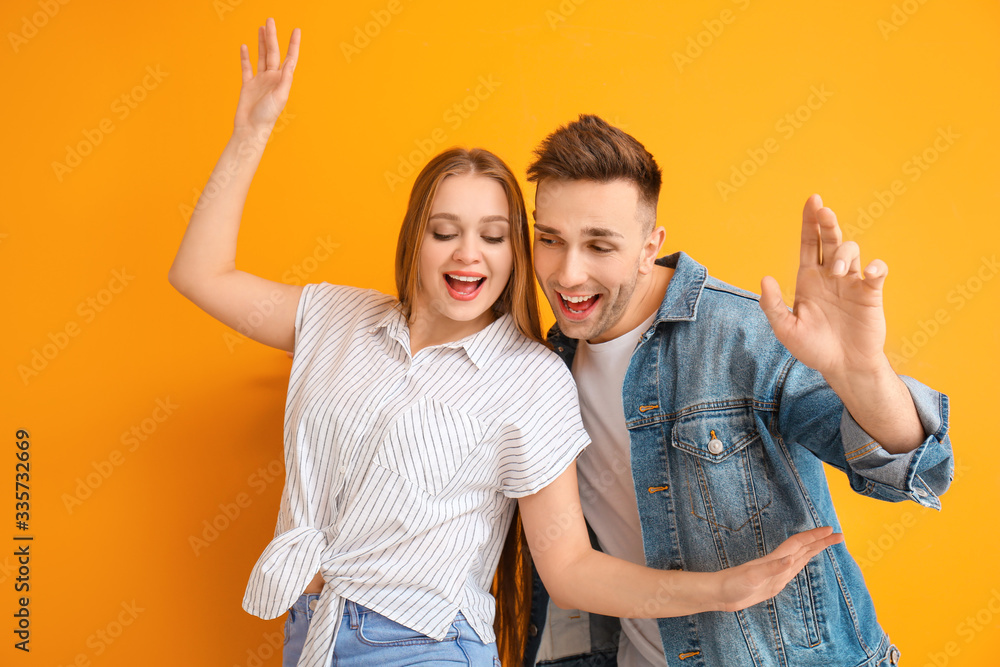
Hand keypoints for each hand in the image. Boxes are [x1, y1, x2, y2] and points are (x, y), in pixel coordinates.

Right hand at [234, 18, 299, 133]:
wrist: (251, 129)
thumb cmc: (268, 116)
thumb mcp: (280, 96)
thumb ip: (285, 78)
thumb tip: (290, 62)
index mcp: (282, 80)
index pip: (290, 57)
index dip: (293, 44)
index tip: (296, 30)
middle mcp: (272, 78)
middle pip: (273, 52)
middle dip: (272, 36)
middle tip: (270, 20)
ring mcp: (260, 81)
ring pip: (261, 57)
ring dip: (261, 42)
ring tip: (261, 28)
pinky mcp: (248, 85)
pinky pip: (247, 67)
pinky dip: (245, 57)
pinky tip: (244, 46)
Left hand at [717, 526, 842, 611]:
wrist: (720, 593)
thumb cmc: (732, 584)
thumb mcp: (751, 578)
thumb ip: (771, 569)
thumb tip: (790, 560)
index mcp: (774, 560)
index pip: (799, 544)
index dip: (815, 537)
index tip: (831, 530)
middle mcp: (777, 563)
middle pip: (803, 548)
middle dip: (821, 540)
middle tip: (839, 535)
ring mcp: (776, 572)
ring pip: (800, 556)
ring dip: (815, 548)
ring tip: (828, 542)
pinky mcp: (774, 581)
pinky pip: (794, 568)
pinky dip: (804, 562)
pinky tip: (806, 560)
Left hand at [760, 194, 890, 378]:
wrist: (842, 367)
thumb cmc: (813, 348)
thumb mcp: (786, 329)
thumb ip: (773, 305)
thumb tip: (765, 278)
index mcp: (808, 279)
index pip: (808, 243)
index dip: (809, 222)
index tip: (812, 200)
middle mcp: (830, 276)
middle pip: (829, 239)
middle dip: (827, 222)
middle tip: (824, 212)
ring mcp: (852, 283)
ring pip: (851, 250)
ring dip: (844, 253)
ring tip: (838, 272)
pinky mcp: (870, 294)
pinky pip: (877, 272)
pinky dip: (876, 267)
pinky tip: (870, 272)